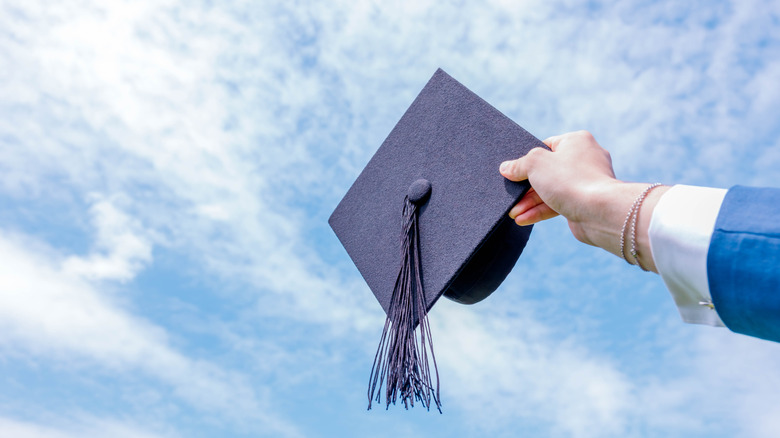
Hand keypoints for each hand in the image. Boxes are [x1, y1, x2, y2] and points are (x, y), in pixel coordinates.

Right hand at [500, 130, 667, 270]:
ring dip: (530, 202)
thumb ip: (519, 164)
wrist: (599, 211)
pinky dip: (541, 211)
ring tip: (513, 212)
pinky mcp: (584, 202)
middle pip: (547, 171)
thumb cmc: (570, 180)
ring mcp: (586, 182)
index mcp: (577, 141)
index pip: (546, 146)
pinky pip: (558, 204)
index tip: (514, 171)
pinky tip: (523, 219)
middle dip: (526, 187)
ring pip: (551, 190)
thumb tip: (506, 168)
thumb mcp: (535, 164)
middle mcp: (584, 159)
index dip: (528, 159)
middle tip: (511, 196)